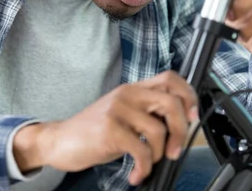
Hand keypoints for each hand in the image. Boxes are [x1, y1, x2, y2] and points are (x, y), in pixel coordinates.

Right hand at [13, 71, 197, 185]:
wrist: (59, 140)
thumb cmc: (93, 131)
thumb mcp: (122, 114)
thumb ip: (145, 112)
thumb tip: (178, 123)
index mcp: (133, 88)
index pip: (170, 78)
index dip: (188, 95)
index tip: (192, 116)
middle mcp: (127, 94)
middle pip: (171, 103)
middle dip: (181, 130)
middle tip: (174, 149)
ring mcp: (117, 110)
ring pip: (158, 130)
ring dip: (159, 154)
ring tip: (147, 164)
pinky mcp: (109, 130)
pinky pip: (142, 150)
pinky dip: (144, 167)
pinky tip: (136, 173)